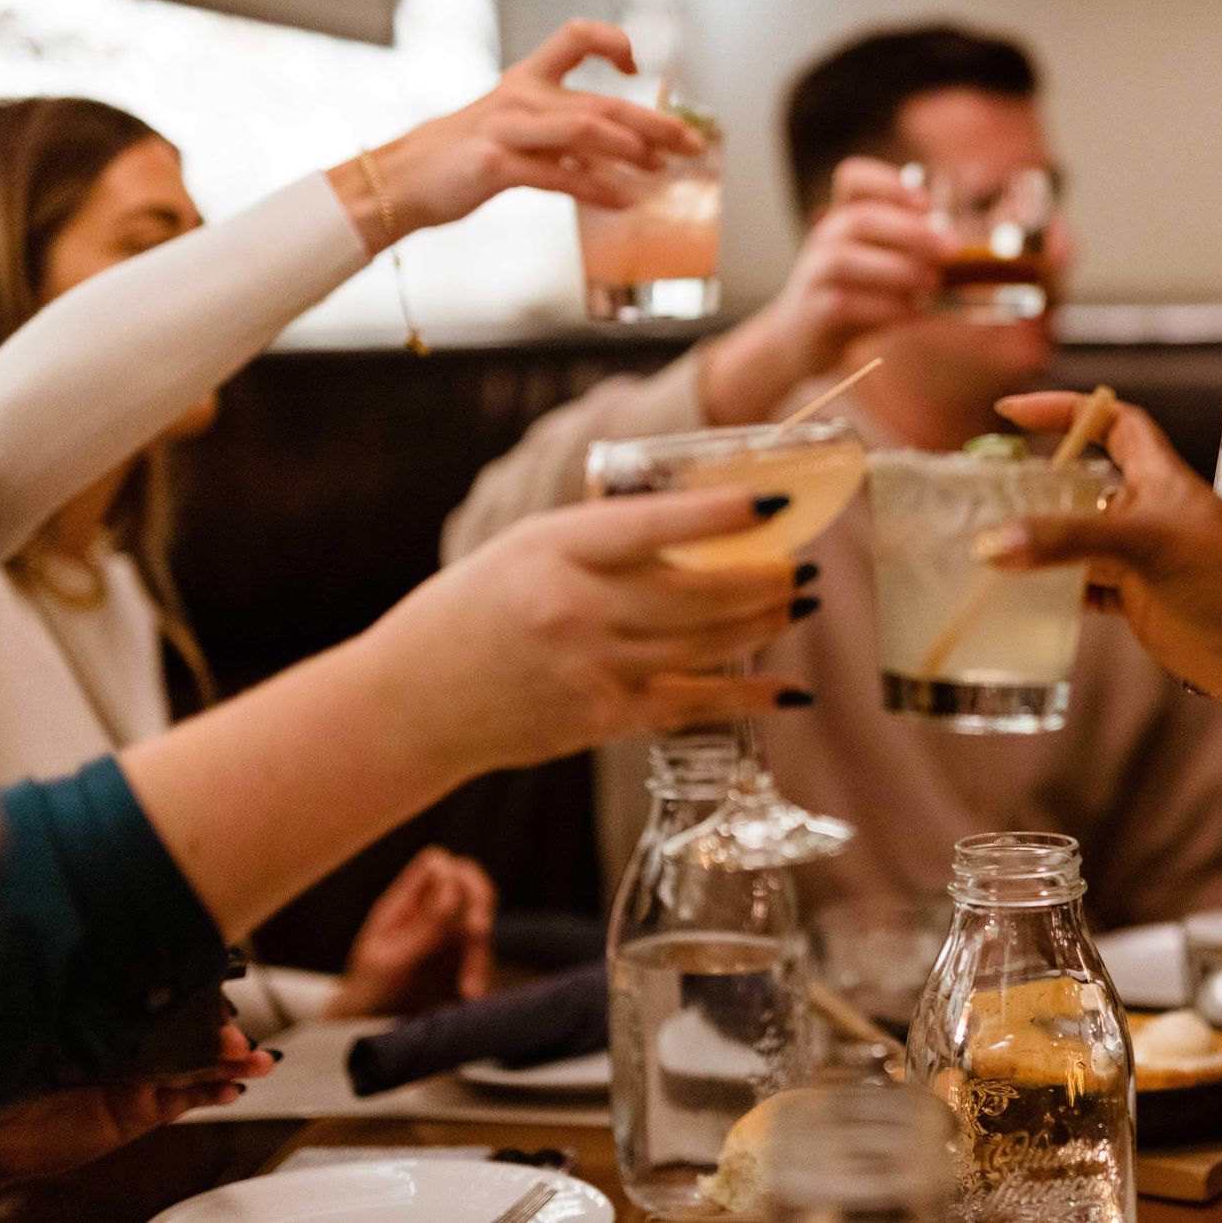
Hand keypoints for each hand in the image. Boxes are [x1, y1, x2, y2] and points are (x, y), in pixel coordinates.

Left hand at [0, 1022, 273, 1209]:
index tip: (219, 998)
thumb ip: (89, 1018)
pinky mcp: (141, 1110)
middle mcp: (133, 1040)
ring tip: (260, 1061)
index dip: (198, 999)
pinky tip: (235, 1088)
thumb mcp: (47, 1032)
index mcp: (112, 1012)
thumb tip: (127, 994)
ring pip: (199, 1062)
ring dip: (233, 1061)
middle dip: (223, 1031)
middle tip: (240, 1039)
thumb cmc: (1, 1072)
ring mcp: (141, 1075)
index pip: (168, 996)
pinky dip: (214, 1092)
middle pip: (192, 1028)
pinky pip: (188, 1097)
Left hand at [328, 846, 497, 1016]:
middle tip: (478, 933)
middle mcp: (432, 914)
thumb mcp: (391, 960)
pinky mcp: (464, 964)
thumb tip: (451, 880)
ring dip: (481, 953)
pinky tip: (471, 998)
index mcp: (405, 904)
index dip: (451, 874)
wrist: (370, 1034)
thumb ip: (424, 924)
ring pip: (484, 925)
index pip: (437, 864)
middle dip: (480, 907)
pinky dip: (483, 975)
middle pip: (471, 885)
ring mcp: (449, 938)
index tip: (451, 903)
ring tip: (469, 991)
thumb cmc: (371, 992)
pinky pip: (486, 959)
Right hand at [329, 19, 702, 248]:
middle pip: (601, 100)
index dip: (612, 42)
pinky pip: (560, 176)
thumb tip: (619, 152)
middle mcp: (520, 96)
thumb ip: (561, 136)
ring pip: (585, 130)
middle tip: (691, 141)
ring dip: (633, 150)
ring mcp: (508, 129)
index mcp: (524, 80)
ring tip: (664, 170)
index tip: (635, 65)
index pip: (574, 37)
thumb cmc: (462, 160)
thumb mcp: (514, 134)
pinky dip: (598, 189)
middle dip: (654, 120)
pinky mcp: (497, 166)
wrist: (401, 182)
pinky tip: (625, 201)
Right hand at [358, 487, 818, 775]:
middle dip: (766, 577)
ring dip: (766, 622)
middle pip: (699, 592)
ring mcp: (594, 668)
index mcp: (556, 548)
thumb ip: (609, 536)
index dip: (723, 514)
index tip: (776, 503)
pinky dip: (749, 697)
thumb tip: (709, 527)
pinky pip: (695, 706)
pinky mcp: (605, 719)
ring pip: (708, 644)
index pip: (655, 524)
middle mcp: (579, 608)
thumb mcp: (531, 544)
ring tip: (803, 601)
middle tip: (806, 562)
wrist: (415, 698)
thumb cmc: (478, 606)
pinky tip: (791, 689)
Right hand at [699, 158, 945, 424]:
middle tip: (950, 249)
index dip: (888, 182)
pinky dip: (882, 308)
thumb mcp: (883, 271)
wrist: (802, 341)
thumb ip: (913, 257)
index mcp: (844, 220)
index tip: (925, 201)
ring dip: (895, 269)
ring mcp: (812, 274)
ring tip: (932, 283)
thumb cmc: (854, 300)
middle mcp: (824, 239)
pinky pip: (842, 303)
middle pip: (859, 218)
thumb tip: (961, 256)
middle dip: (910, 231)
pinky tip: (912, 314)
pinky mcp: (811, 311)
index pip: (852, 178)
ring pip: (844, 259)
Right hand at [991, 390, 1221, 802]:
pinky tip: (1020, 598)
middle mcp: (1146, 514)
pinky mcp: (1139, 606)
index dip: (1065, 410)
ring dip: (1035, 543)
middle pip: (1080, 484)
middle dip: (1034, 482)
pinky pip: (1081, 590)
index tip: (1011, 410)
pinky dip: (1050, 593)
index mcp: (1158, 479)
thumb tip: (992, 544)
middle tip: (981, 489)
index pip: (1110, 422)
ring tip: (983, 543)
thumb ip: (1070, 544)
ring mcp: (1141, 562)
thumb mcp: (1149, 547)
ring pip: (1074, 542)